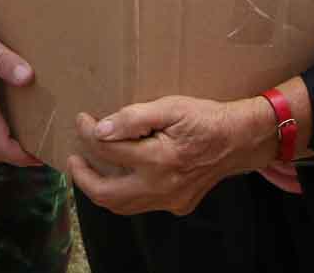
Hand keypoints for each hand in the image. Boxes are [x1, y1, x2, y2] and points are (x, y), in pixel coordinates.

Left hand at [66, 95, 275, 215]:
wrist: (240, 139)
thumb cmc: (206, 118)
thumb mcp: (171, 107)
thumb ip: (134, 118)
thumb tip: (100, 130)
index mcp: (157, 160)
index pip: (107, 150)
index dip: (88, 133)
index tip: (83, 120)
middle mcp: (161, 187)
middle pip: (106, 193)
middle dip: (83, 177)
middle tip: (73, 158)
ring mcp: (169, 201)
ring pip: (122, 206)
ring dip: (100, 190)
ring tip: (90, 169)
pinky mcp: (178, 206)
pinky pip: (142, 205)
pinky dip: (124, 193)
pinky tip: (122, 175)